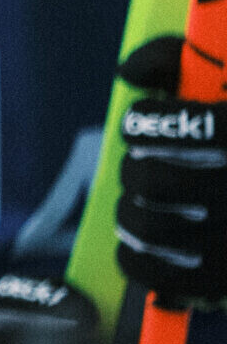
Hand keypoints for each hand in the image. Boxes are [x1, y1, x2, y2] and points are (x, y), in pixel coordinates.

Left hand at [116, 35, 226, 305]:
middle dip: (133, 169)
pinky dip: (134, 258)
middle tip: (139, 166)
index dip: (147, 123)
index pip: (189, 129)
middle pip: (155, 181)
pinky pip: (160, 277)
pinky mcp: (226, 285)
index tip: (141, 123)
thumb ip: (177, 58)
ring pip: (150, 228)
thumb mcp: (226, 82)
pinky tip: (138, 242)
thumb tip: (127, 72)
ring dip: (128, 210)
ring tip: (137, 202)